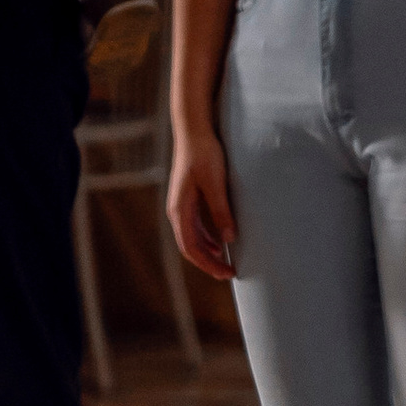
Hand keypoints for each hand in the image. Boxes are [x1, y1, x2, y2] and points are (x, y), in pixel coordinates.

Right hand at [167, 131, 237, 281]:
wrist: (193, 132)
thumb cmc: (204, 154)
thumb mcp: (215, 183)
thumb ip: (221, 210)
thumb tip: (228, 239)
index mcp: (179, 210)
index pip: (191, 248)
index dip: (209, 264)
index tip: (227, 273)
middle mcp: (176, 211)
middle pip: (190, 247)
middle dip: (208, 264)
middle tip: (229, 274)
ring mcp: (181, 206)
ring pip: (191, 238)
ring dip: (207, 253)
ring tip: (225, 263)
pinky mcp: (188, 199)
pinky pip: (194, 227)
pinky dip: (206, 239)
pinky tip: (218, 243)